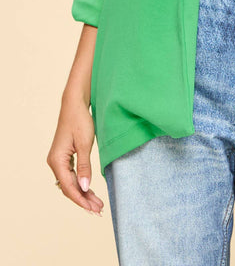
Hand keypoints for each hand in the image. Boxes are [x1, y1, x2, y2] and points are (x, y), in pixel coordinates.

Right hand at [46, 95, 104, 216]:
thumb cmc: (80, 121)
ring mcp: (59, 160)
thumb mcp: (84, 144)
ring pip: (71, 183)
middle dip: (84, 199)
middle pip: (69, 187)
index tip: (93, 209)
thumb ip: (84, 167)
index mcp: (57, 161)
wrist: (74, 104)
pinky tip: (89, 191)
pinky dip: (81, 184)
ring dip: (83, 193)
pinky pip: (72, 175)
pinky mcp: (64, 157)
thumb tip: (84, 188)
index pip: (68, 187)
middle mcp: (55, 162)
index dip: (81, 200)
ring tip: (97, 204)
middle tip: (99, 210)